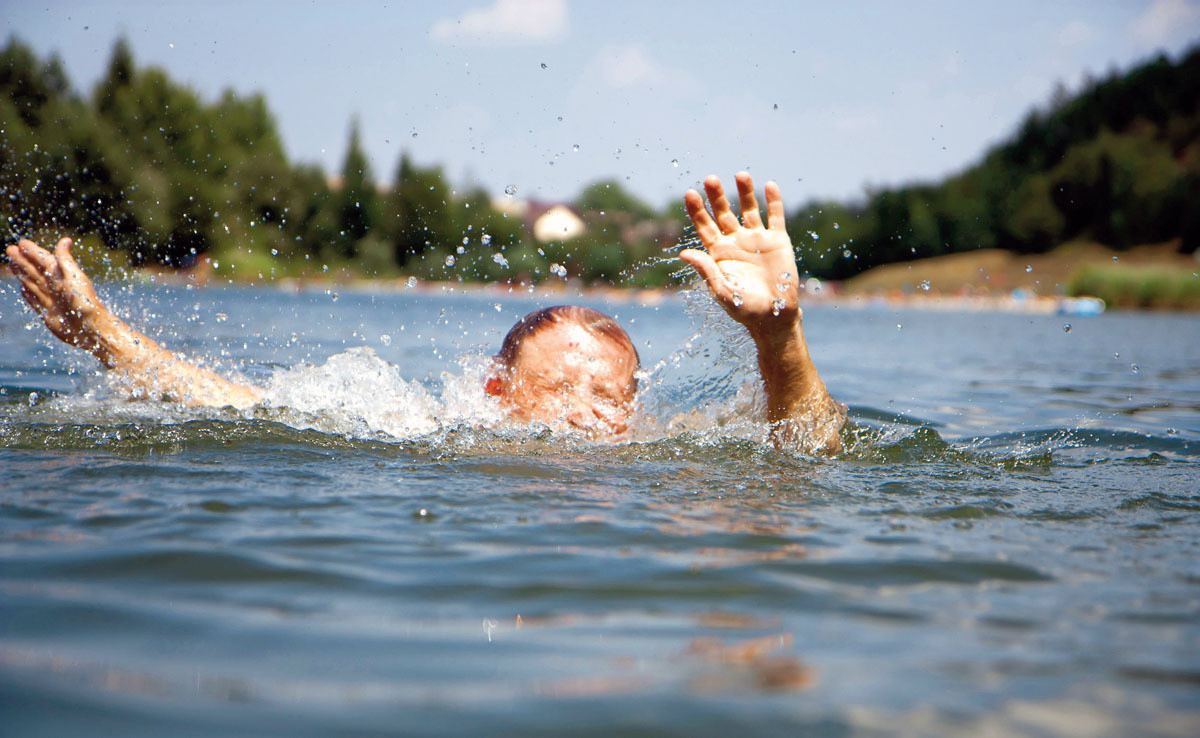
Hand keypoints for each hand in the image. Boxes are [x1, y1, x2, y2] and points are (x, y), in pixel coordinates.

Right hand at [6, 237, 110, 351]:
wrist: (90, 329)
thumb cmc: (85, 302)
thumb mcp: (74, 277)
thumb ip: (66, 260)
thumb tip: (65, 240)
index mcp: (61, 276)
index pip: (44, 260)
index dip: (33, 251)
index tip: (22, 242)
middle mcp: (55, 287)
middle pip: (35, 270)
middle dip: (23, 260)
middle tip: (10, 249)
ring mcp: (51, 300)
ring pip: (32, 283)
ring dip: (22, 273)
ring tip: (12, 264)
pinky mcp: (47, 313)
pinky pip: (34, 300)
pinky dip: (27, 293)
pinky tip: (22, 288)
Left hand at [681, 172, 799, 336]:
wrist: (774, 317)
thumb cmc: (744, 308)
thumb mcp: (722, 290)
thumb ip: (706, 270)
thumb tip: (684, 253)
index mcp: (718, 252)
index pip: (705, 226)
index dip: (697, 210)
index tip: (689, 193)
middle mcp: (736, 241)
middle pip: (723, 212)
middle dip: (717, 196)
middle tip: (710, 179)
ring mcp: (757, 239)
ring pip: (749, 209)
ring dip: (745, 192)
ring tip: (741, 175)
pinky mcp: (778, 241)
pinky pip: (775, 217)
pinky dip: (773, 201)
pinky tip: (769, 186)